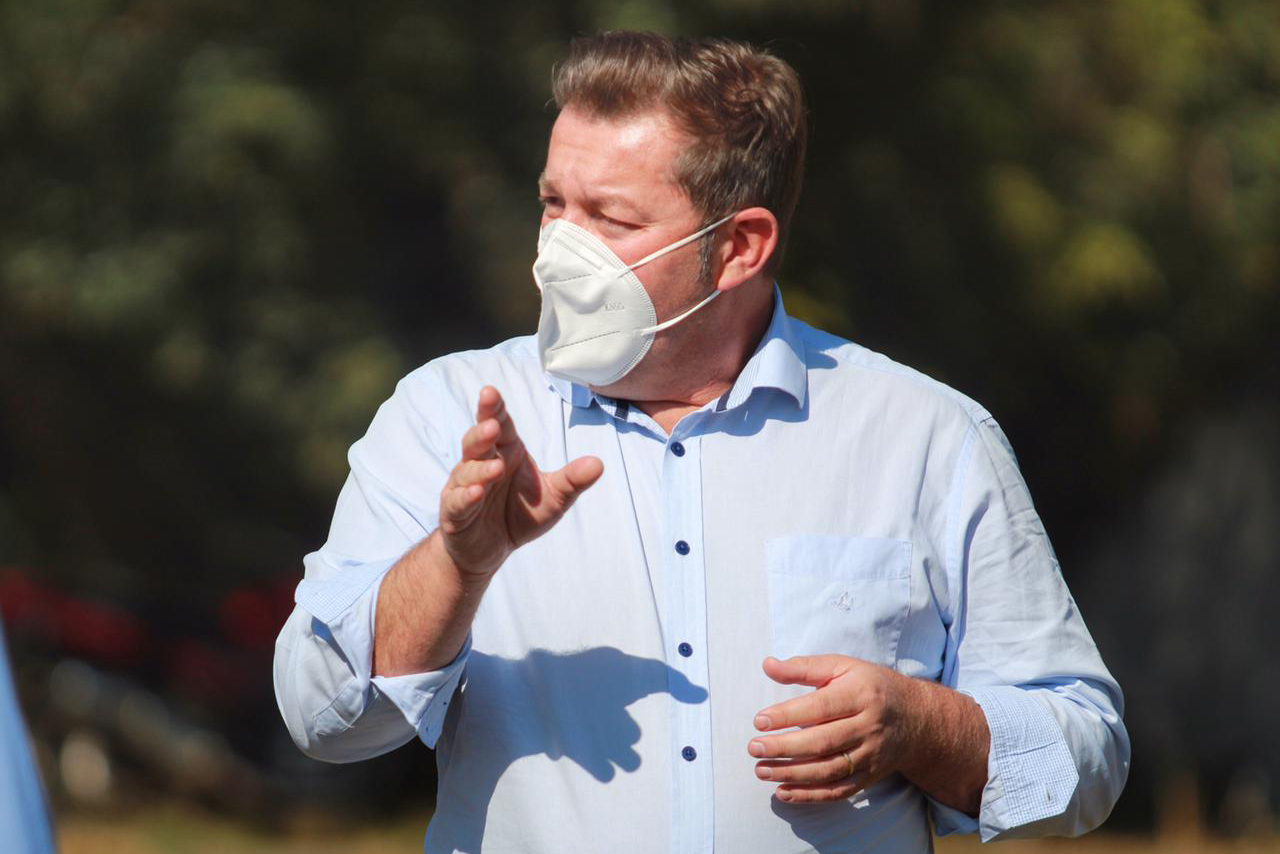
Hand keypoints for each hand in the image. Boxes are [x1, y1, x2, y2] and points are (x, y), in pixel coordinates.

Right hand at [438, 386, 603, 579]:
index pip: (499, 424)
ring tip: (497, 469)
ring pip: (467, 470)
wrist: (491, 550)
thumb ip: (572, 480)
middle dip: (482, 431)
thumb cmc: (520, 514)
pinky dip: (466, 496)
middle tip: (492, 424)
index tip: (491, 392)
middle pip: (477, 441)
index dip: (494, 409)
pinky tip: (476, 493)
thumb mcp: (553, 498)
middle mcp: (481, 464)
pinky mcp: (454, 513)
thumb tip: (599, 464)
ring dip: (480, 469)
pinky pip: (456, 501)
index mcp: (506, 453)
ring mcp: (463, 487)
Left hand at [748, 655, 924, 803]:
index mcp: (861, 694)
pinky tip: (783, 791)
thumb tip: (767, 665)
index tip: (759, 720)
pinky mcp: (870, 776)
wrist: (916, 718)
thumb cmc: (869, 686)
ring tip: (761, 770)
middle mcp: (868, 726)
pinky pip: (839, 791)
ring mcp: (870, 755)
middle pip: (823, 742)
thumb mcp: (842, 666)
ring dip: (792, 774)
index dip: (788, 715)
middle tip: (754, 747)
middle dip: (785, 748)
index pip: (820, 708)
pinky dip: (810, 795)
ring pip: (829, 770)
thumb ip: (804, 667)